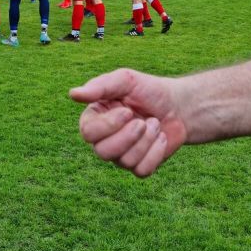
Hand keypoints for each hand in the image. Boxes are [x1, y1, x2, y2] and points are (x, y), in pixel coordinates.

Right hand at [70, 69, 187, 177]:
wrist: (178, 106)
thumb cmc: (148, 90)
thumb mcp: (126, 81)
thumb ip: (100, 87)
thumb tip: (72, 94)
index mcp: (95, 118)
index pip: (88, 132)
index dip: (109, 125)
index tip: (128, 110)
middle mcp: (104, 140)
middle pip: (103, 152)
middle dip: (129, 136)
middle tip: (143, 121)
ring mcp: (121, 156)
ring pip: (125, 161)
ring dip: (147, 140)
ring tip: (155, 124)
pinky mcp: (139, 167)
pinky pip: (142, 170)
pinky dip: (156, 152)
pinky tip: (161, 138)